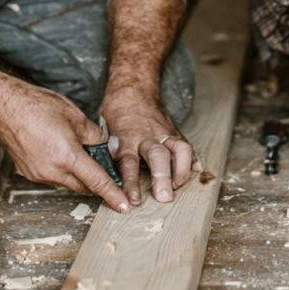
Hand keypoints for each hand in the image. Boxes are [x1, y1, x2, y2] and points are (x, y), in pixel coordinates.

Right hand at [0, 78, 129, 213]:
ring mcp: (37, 174)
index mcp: (67, 156)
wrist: (5, 106)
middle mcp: (51, 171)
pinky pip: (52, 177)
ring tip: (77, 151)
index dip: (113, 194)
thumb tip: (105, 147)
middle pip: (82, 186)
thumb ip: (94, 135)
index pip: (97, 181)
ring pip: (67, 182)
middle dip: (95, 180)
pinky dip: (62, 169)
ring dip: (77, 174)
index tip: (123, 206)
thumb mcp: (75, 116)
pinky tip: (60, 152)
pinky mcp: (28, 172)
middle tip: (103, 166)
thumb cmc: (39, 106)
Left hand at [101, 89, 193, 205]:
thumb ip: (107, 155)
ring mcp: (163, 134)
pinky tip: (189, 176)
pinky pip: (185, 147)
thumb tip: (99, 179)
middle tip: (164, 196)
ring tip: (179, 187)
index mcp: (126, 139)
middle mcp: (146, 137)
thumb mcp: (105, 132)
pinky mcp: (174, 133)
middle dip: (162, 177)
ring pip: (177, 150)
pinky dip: (189, 163)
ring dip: (181, 171)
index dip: (130, 183)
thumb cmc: (117, 113)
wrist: (133, 90)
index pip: (128, 163)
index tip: (132, 200)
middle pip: (157, 157)